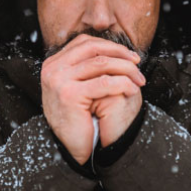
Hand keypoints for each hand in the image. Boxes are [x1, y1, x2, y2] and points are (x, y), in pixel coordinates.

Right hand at [41, 34, 144, 163]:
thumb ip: (85, 68)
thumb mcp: (76, 87)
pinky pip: (104, 83)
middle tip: (137, 63)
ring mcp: (58, 80)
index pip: (85, 42)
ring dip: (126, 69)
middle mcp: (52, 69)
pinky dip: (123, 84)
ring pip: (101, 63)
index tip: (128, 55)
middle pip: (93, 48)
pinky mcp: (69, 94)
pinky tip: (132, 90)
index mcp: (53, 64)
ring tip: (139, 79)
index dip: (110, 45)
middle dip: (120, 53)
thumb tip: (112, 49)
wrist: (69, 148)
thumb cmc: (77, 119)